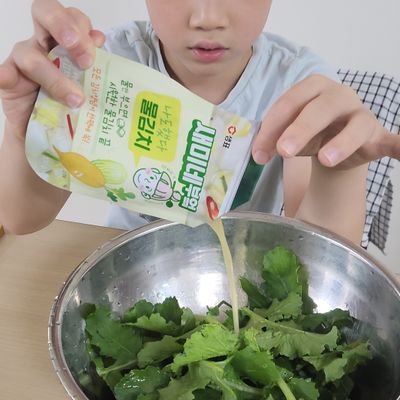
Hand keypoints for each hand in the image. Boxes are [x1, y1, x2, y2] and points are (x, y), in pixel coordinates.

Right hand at [0, 0, 104, 136]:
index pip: (72, 18)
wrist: (49, 125)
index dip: (82, 27)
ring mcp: (23, 59)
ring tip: (75, 99)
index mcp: (66, 40)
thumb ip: (94, 65)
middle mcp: (43, 43)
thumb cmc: (70, 101)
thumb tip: (99, 39)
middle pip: (46, 16)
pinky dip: (5, 75)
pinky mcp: (9, 79)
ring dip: (55, 77)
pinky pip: (5, 73)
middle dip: (65, 29)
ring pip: (32, 55)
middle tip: (84, 60)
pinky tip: (7, 79)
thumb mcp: (88, 84)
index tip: (95, 49)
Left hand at [252, 74, 395, 168]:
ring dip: (341, 142)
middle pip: (320, 108)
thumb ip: (272, 141)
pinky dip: (399, 146)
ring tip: (325, 160)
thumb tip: (258, 155)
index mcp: (313, 88)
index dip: (271, 128)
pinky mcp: (376, 136)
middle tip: (283, 151)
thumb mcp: (287, 135)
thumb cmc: (309, 133)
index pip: (289, 103)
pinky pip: (391, 140)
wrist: (334, 143)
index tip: (258, 155)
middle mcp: (339, 96)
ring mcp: (360, 115)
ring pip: (356, 125)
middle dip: (300, 129)